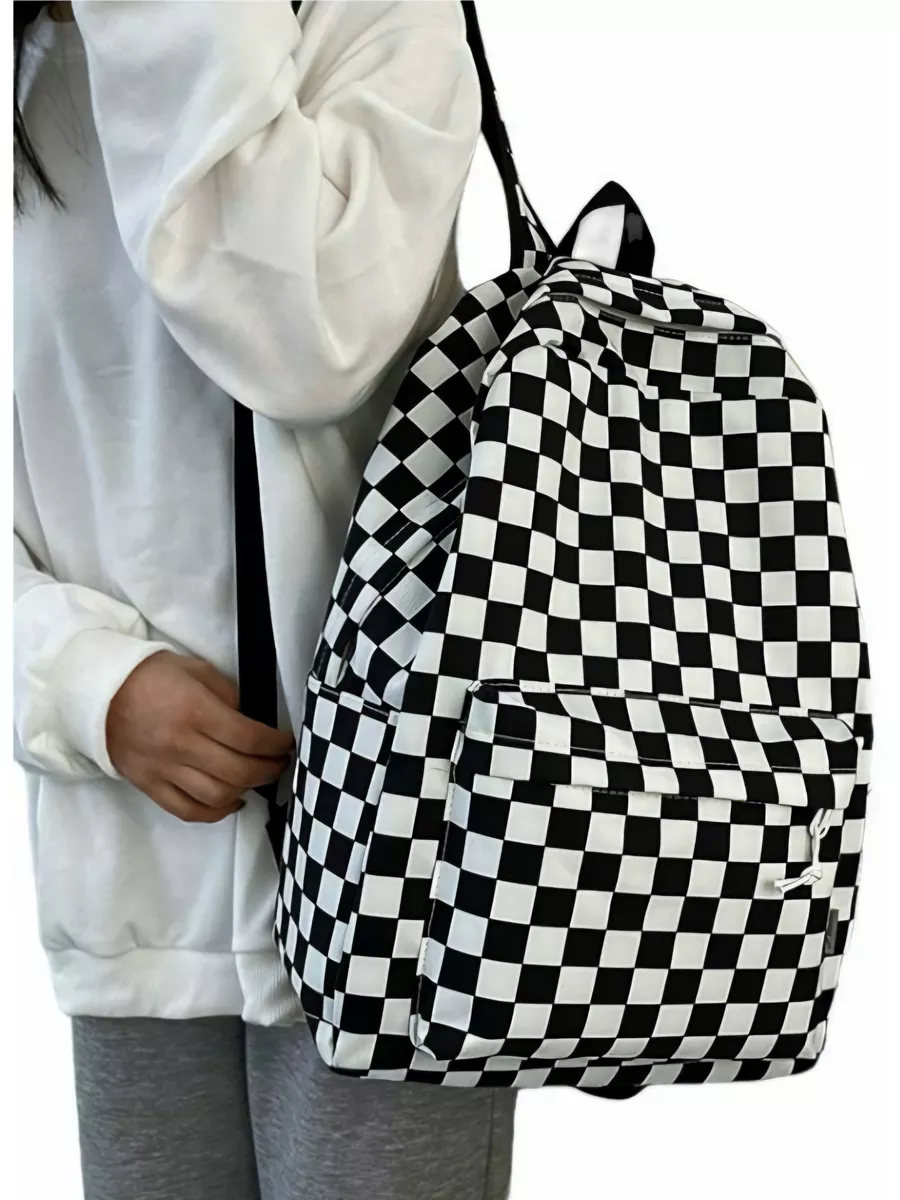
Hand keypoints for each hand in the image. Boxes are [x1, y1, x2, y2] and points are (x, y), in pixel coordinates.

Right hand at [107, 651, 293, 822]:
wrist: (96, 693)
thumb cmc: (151, 676)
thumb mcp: (197, 671)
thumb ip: (228, 696)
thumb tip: (253, 722)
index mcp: (195, 710)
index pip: (249, 738)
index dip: (276, 745)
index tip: (287, 743)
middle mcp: (180, 744)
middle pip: (238, 771)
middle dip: (269, 771)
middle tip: (280, 764)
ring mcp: (163, 769)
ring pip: (216, 795)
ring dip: (246, 790)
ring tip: (258, 779)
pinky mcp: (149, 785)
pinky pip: (187, 810)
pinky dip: (215, 812)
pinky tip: (232, 801)